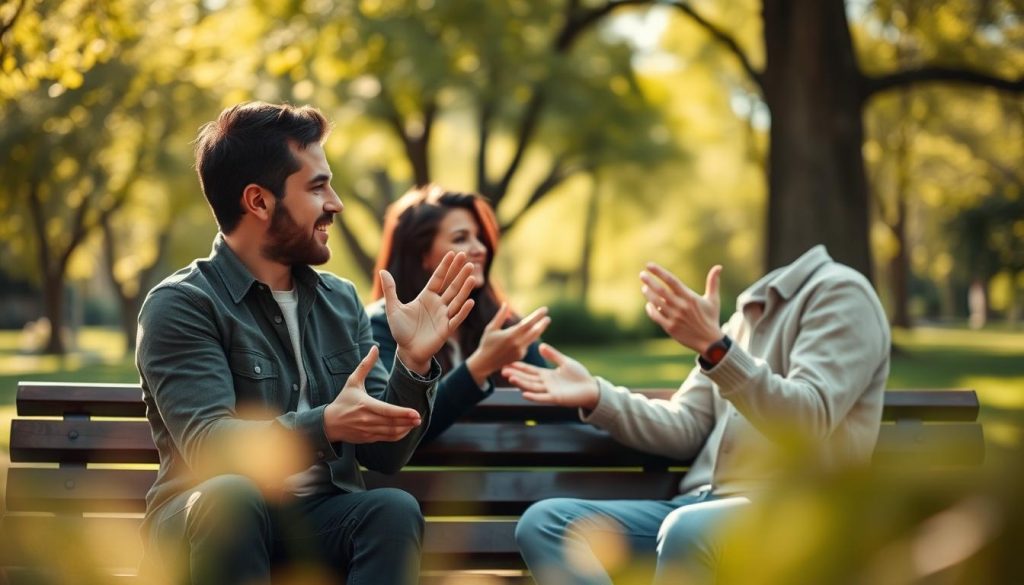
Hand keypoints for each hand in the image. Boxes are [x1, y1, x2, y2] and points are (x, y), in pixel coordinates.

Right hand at [324, 346, 422, 442]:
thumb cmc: (343, 400)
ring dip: (405, 429)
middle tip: (419, 418)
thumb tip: (375, 348)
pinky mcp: (368, 438)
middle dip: (408, 422)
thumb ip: (365, 365)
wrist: (329, 423)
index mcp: (365, 405)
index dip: (402, 413)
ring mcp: (368, 431)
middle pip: (392, 423)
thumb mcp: (352, 381)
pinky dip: (398, 435)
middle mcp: (367, 420)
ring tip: (415, 423)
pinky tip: (405, 429)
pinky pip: (386, 439)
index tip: (415, 413)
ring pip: (390, 433)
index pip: (387, 411)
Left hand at [381, 251, 476, 373]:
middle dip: (459, 272)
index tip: (453, 253)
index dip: (445, 266)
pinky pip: (457, 318)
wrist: (407, 352)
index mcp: (426, 297)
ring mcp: (444, 316)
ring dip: (464, 288)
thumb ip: (390, 290)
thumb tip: (382, 271)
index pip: (438, 278)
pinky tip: (470, 301)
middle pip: (451, 285)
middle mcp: (438, 304)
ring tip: (472, 276)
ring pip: (457, 299)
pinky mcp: (447, 329)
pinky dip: (463, 311)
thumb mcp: (393, 308)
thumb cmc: (401, 331)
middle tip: (467, 257)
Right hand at [466, 303, 550, 385]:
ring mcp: (520, 351)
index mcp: (510, 335)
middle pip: (534, 332)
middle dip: (542, 324)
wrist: (485, 363)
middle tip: (548, 317)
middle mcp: (517, 344)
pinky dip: (529, 338)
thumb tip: (506, 304)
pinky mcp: (520, 356)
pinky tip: (530, 333)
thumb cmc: (486, 343)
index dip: (537, 316)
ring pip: (532, 338)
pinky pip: (527, 344)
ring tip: (544, 323)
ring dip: (538, 330)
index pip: (528, 323)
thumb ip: (500, 316)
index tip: (545, 309)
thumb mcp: (491, 328)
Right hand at [501, 343, 598, 409]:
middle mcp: (546, 384)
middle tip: (502, 370)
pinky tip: (524, 393)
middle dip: (516, 374)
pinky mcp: (556, 398)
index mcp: (547, 375)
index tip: (507, 363)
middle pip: (527, 378)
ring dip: (521, 383)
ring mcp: (550, 392)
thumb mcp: (565, 362)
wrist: (591, 388)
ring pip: (532, 387)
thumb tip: (540, 345)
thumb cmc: (579, 375)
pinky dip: (533, 397)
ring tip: (510, 379)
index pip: (530, 370)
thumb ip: (552, 355)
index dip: (519, 367)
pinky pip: (543, 398)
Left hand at [640, 263, 723, 353]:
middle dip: (650, 281)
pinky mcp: (670, 328)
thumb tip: (719, 267)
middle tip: (642, 275)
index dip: (660, 272)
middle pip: (661, 291)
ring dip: (649, 294)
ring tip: (644, 287)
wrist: (710, 342)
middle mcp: (681, 306)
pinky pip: (656, 316)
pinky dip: (650, 309)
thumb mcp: (713, 300)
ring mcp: (675, 317)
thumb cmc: (711, 318)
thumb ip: (713, 283)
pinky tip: (648, 304)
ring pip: (657, 303)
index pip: (672, 281)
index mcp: (690, 297)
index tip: (649, 265)